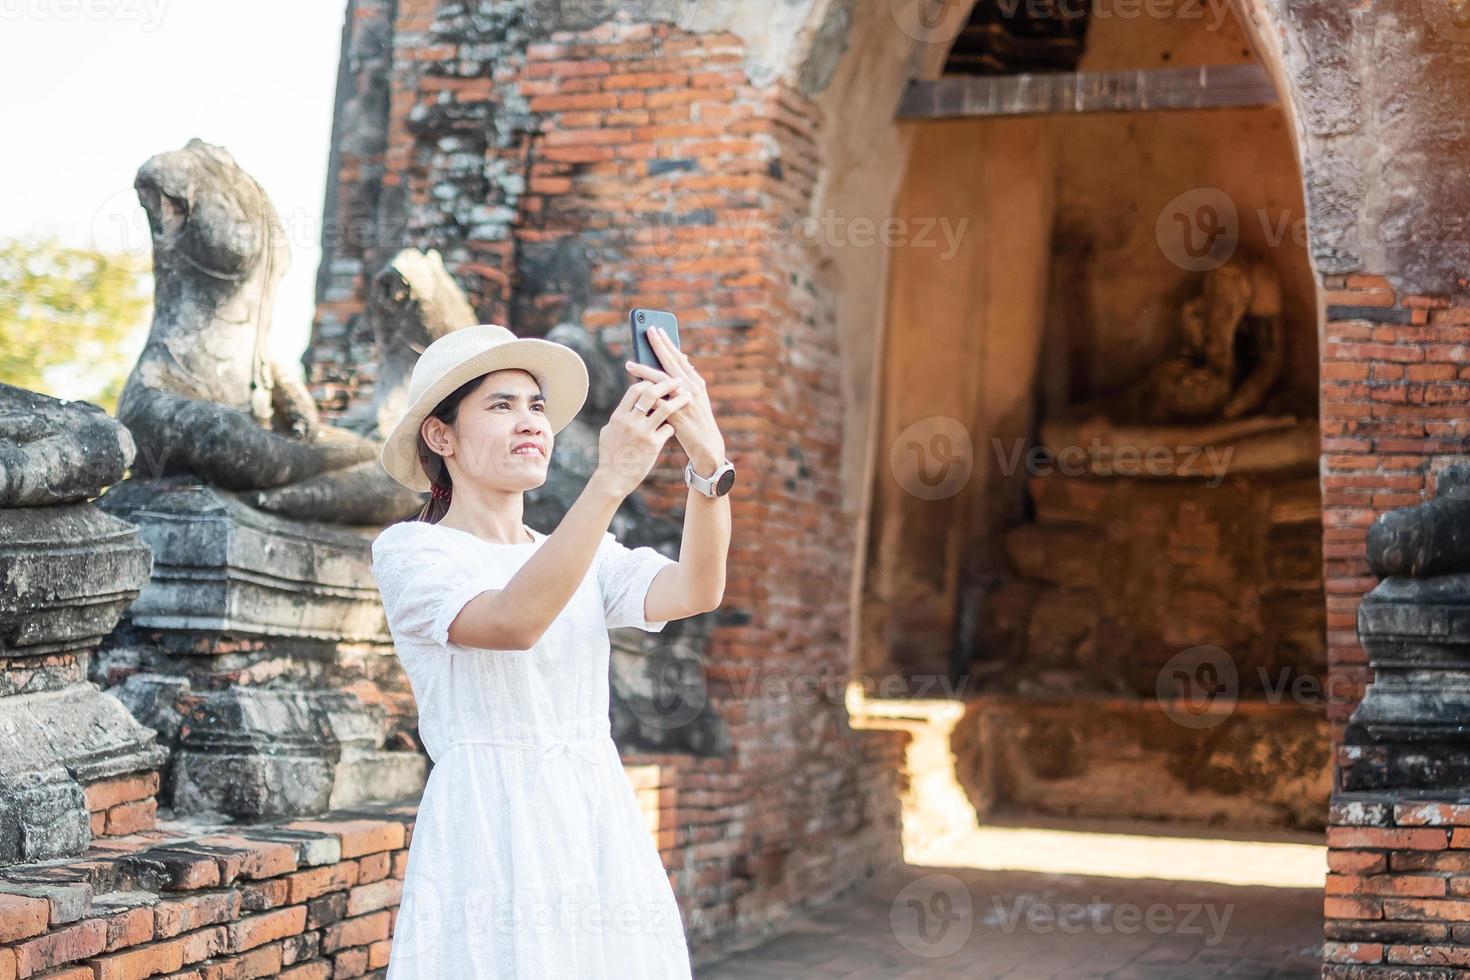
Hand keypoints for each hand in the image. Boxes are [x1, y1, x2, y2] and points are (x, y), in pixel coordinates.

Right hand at [593, 377, 690, 497]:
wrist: (614, 478)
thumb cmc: (610, 455)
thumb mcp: (609, 432)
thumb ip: (619, 417)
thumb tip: (627, 404)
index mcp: (618, 416)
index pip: (635, 390)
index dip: (648, 382)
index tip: (657, 381)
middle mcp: (630, 422)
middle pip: (651, 394)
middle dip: (666, 384)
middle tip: (677, 381)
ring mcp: (643, 433)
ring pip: (665, 409)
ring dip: (678, 400)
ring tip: (688, 396)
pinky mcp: (653, 444)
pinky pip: (668, 429)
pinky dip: (672, 426)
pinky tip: (675, 427)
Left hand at [625, 325, 725, 471]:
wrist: (706, 444)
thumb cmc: (697, 420)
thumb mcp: (697, 397)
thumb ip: (688, 378)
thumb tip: (681, 358)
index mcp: (696, 382)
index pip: (679, 358)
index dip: (667, 343)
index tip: (657, 330)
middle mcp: (691, 388)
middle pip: (670, 363)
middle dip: (658, 346)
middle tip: (646, 332)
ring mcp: (684, 401)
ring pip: (661, 381)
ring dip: (644, 370)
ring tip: (629, 364)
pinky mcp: (676, 415)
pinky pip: (657, 401)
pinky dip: (645, 394)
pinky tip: (634, 389)